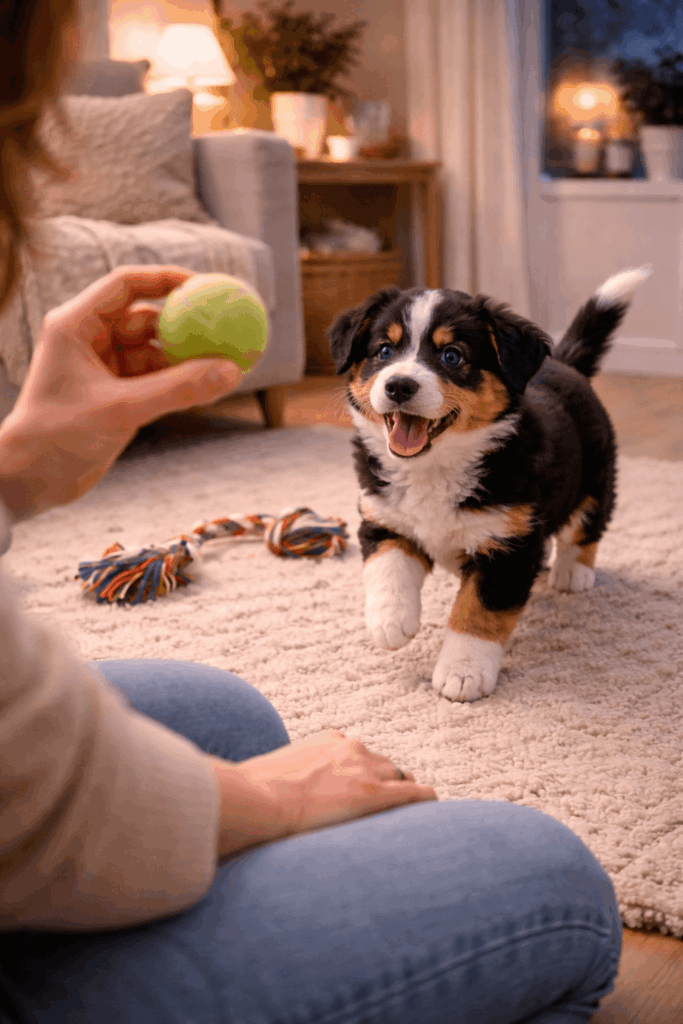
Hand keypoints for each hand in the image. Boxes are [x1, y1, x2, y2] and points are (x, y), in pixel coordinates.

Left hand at [0, 265, 242, 519]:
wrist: (31, 481)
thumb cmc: (58, 436)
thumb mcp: (121, 409)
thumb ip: (178, 389)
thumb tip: (232, 371)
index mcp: (76, 324)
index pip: (127, 284)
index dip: (167, 280)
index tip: (207, 286)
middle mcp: (90, 340)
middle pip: (148, 318)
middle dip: (187, 324)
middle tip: (227, 325)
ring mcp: (105, 368)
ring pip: (156, 352)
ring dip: (188, 359)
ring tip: (227, 364)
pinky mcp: (116, 395)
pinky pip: (157, 379)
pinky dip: (182, 382)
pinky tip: (211, 387)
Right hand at [210, 730, 436, 859]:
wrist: (256, 799)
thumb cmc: (255, 794)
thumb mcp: (274, 774)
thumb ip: (291, 776)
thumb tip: (273, 791)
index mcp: (329, 741)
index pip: (360, 755)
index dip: (365, 775)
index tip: (363, 792)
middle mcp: (352, 749)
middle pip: (386, 766)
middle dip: (389, 786)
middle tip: (388, 812)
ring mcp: (364, 770)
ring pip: (402, 780)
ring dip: (404, 797)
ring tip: (409, 820)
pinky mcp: (373, 795)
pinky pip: (415, 795)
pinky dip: (426, 801)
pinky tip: (435, 810)